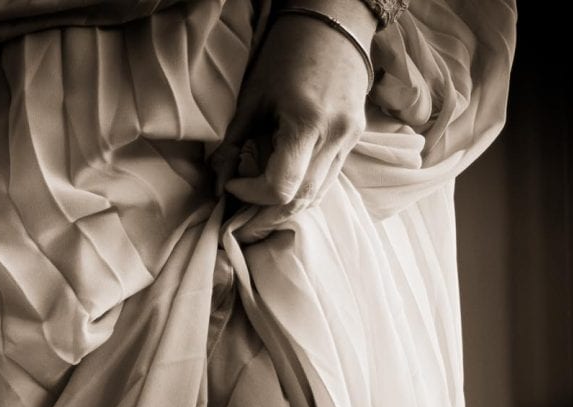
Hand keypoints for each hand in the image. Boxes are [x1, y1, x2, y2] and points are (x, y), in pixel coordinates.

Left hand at [212, 1, 372, 237]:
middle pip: (302, 200)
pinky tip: (280, 187)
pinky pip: (328, 180)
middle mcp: (337, 136)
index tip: (230, 184)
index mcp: (309, 122)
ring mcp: (351, 139)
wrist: (335, 23)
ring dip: (285, 208)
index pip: (282, 187)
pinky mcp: (355, 139)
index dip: (251, 195)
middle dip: (266, 215)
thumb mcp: (253, 96)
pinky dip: (302, 190)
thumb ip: (234, 142)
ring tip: (256, 207)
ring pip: (318, 195)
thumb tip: (217, 180)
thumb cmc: (288, 53)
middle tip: (239, 217)